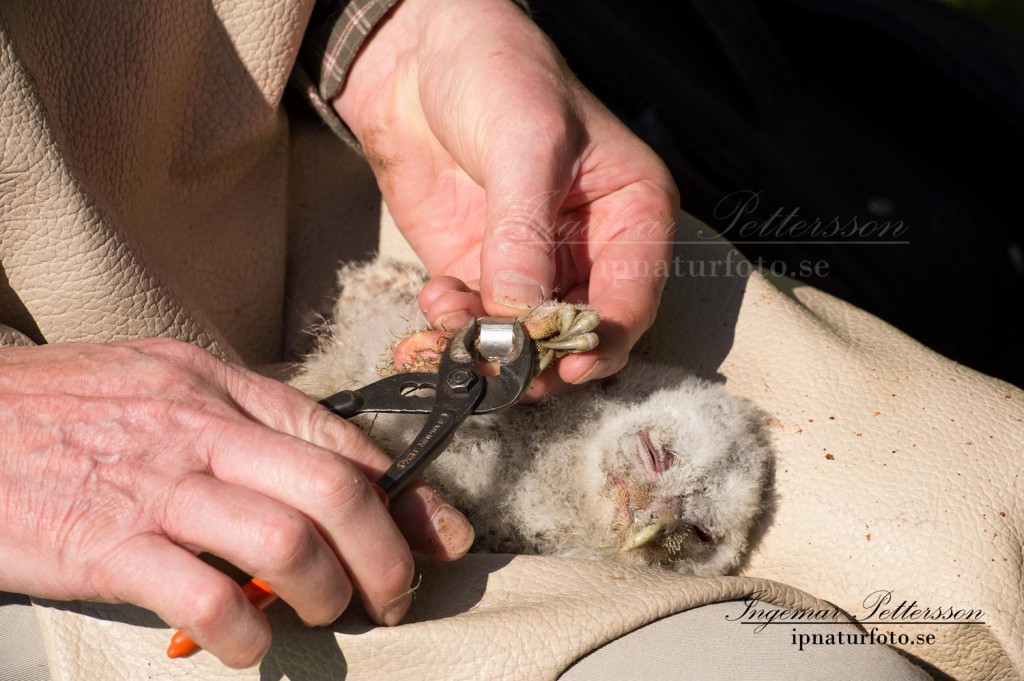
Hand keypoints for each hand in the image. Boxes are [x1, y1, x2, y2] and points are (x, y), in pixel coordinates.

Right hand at [0, 339, 472, 666]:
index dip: (407, 493)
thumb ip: (237, 419)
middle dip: (387, 552)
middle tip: (395, 592)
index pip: (339, 439)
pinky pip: (205, 597)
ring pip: (287, 543)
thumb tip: (316, 469)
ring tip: (325, 614)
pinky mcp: (105, 545)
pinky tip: (248, 642)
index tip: (440, 533)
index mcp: (217, 386)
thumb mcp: (159, 383)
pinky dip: (245, 632)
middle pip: (334, 491)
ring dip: (327, 593)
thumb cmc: (59, 406)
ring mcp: (154, 486)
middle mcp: (199, 428)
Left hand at [334, 0, 678, 396]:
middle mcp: (589, 251)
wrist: (418, 56)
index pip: (631, 299)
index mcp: (630, 215)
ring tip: (448, 332)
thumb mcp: (527, 145)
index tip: (566, 366)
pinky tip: (433, 305)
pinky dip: (451, 331)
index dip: (602, 341)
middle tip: (498, 367)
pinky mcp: (477, 272)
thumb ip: (525, 234)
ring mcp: (530, 267)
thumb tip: (521, 317)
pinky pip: (472, 323)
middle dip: (537, 358)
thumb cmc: (499, 74)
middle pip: (576, 334)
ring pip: (522, 341)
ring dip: (486, 352)